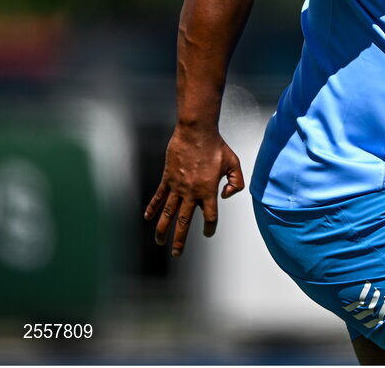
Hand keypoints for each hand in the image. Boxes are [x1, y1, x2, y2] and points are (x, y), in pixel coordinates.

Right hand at [144, 127, 244, 256]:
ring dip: (163, 229)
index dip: (210, 228)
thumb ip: (236, 182)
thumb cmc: (217, 146)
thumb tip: (226, 196)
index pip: (210, 216)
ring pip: (168, 213)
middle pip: (185, 222)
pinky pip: (158, 197)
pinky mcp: (167, 178)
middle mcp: (192, 193)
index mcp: (209, 191)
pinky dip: (152, 208)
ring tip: (160, 242)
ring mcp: (177, 187)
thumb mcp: (234, 164)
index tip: (208, 234)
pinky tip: (148, 218)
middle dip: (180, 240)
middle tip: (177, 253)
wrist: (196, 132)